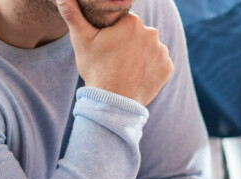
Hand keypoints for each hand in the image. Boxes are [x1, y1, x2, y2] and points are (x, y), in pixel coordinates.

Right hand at [56, 0, 172, 104]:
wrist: (113, 102)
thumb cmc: (96, 69)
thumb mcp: (81, 40)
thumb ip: (72, 14)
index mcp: (132, 21)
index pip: (123, 21)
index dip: (113, 33)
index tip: (107, 46)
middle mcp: (151, 32)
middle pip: (137, 34)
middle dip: (127, 42)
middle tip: (114, 59)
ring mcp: (162, 51)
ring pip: (148, 48)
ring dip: (140, 55)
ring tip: (125, 68)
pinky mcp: (168, 67)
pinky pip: (158, 63)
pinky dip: (150, 68)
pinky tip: (137, 76)